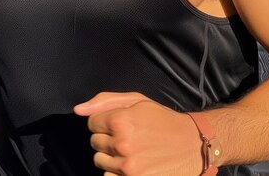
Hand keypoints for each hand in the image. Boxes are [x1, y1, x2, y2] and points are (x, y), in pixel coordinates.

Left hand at [74, 92, 201, 175]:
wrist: (191, 144)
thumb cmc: (162, 120)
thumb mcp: (136, 100)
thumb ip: (104, 102)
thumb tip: (78, 110)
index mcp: (120, 121)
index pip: (91, 123)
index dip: (104, 121)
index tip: (119, 123)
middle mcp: (122, 145)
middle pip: (94, 143)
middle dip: (107, 139)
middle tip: (128, 136)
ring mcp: (127, 167)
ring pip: (100, 162)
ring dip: (111, 157)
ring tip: (131, 150)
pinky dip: (117, 172)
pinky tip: (134, 163)